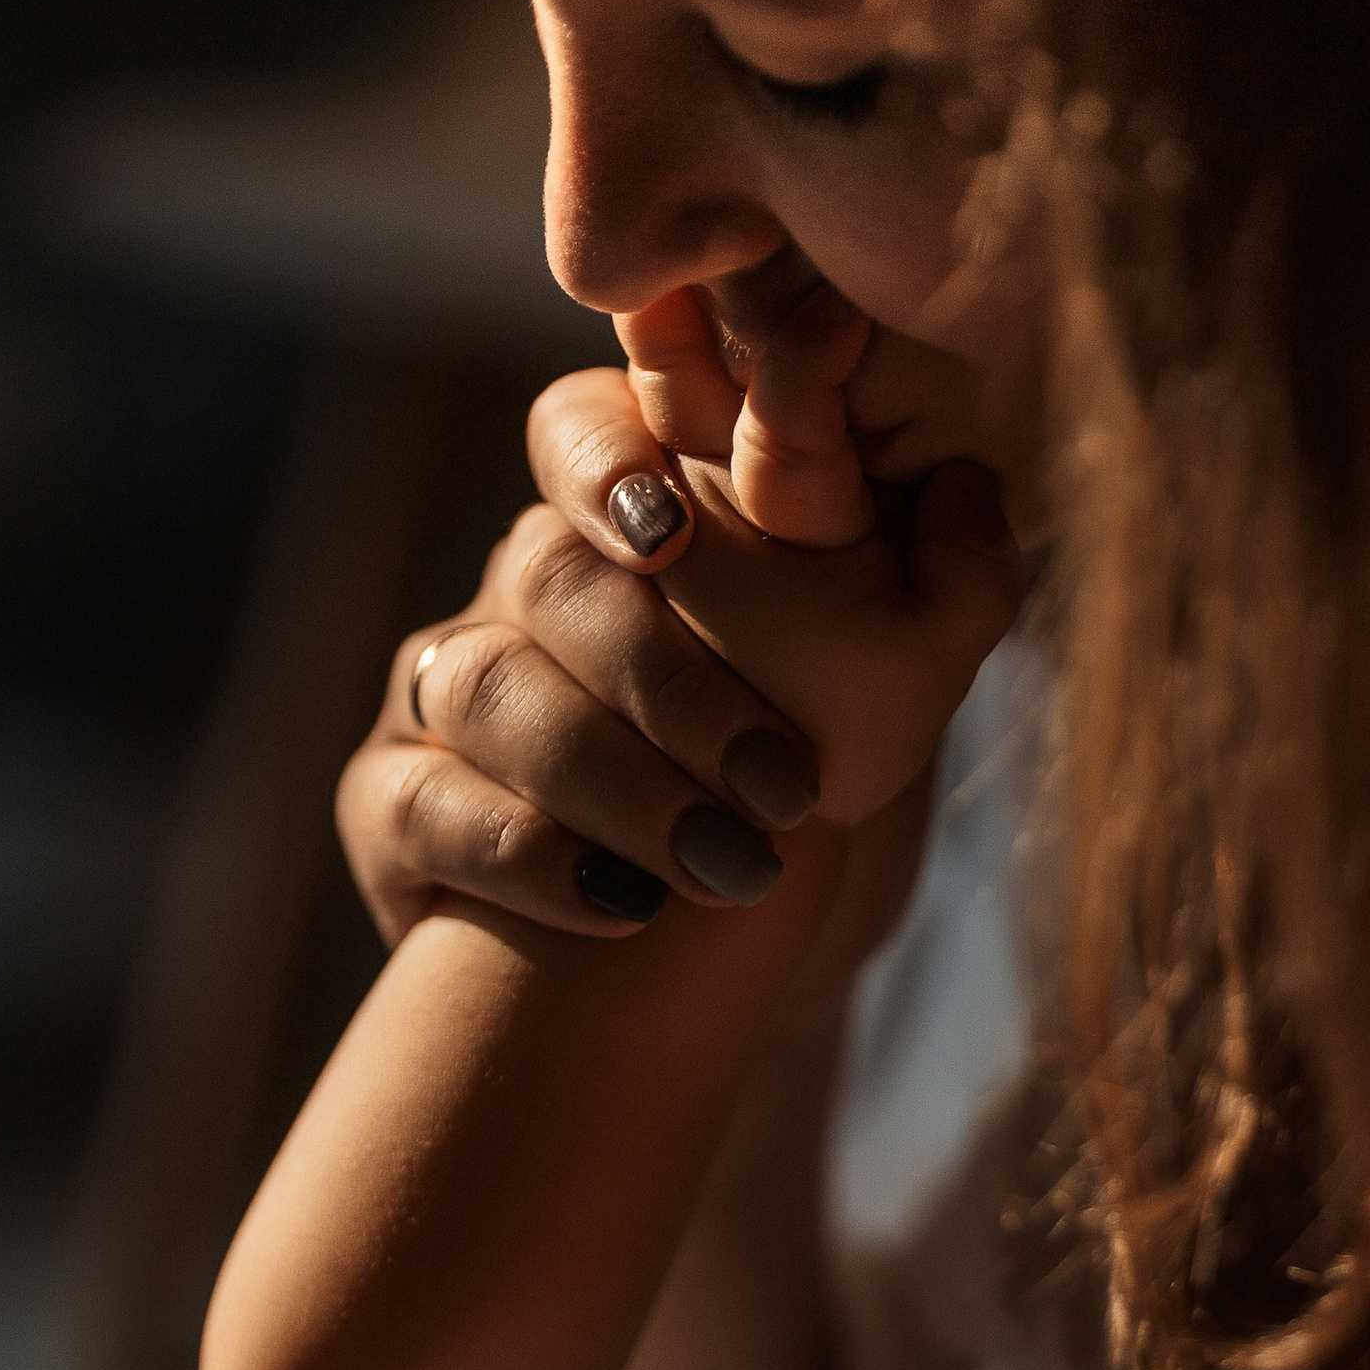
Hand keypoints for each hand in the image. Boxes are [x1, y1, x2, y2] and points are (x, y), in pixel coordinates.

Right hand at [337, 288, 1021, 951]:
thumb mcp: (900, 681)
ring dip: (617, 781)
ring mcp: (446, 688)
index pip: (580, 429)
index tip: (673, 531)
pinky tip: (622, 905)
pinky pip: (422, 803)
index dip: (610, 462)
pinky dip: (527, 854)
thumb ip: (945, 578)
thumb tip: (973, 480)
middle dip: (667, 680)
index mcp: (631, 517)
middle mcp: (524, 584)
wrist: (728, 940)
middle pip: (547, 573)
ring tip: (731, 867)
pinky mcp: (396, 803)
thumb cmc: (806, 775)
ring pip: (488, 687)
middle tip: (782, 781)